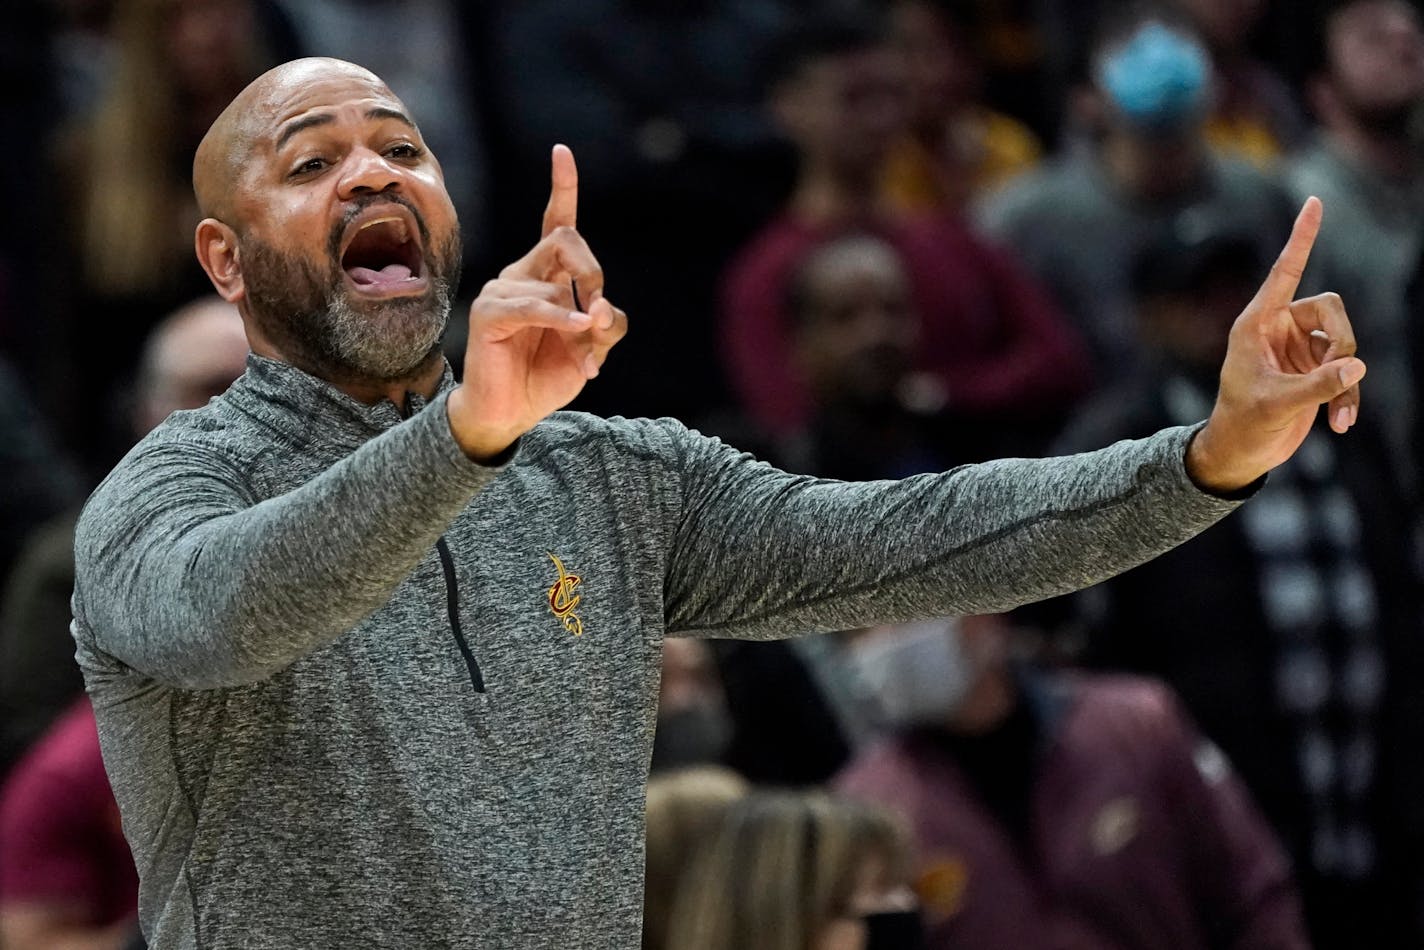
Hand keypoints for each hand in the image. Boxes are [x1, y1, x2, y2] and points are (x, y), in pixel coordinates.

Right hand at [446, 145, 627, 459]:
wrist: (509, 414)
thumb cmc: (548, 376)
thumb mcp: (592, 349)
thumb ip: (606, 324)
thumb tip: (603, 307)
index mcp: (547, 275)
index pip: (556, 221)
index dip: (562, 187)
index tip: (562, 152)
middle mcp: (523, 274)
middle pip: (567, 240)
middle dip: (595, 274)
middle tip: (601, 316)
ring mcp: (502, 290)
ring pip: (558, 282)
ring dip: (583, 323)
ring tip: (585, 360)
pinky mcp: (489, 313)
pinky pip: (534, 305)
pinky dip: (563, 319)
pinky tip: (580, 330)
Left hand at [1186, 197, 1365, 492]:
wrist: (1240, 452)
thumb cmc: (1243, 424)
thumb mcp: (1278, 404)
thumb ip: (1318, 384)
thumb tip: (1357, 365)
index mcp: (1257, 323)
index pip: (1285, 271)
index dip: (1301, 237)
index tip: (1314, 201)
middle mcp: (1279, 328)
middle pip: (1332, 308)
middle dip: (1342, 342)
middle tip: (1335, 378)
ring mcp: (1299, 347)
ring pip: (1345, 341)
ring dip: (1346, 379)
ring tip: (1338, 415)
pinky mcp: (1313, 368)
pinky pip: (1346, 368)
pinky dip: (1347, 394)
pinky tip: (1342, 424)